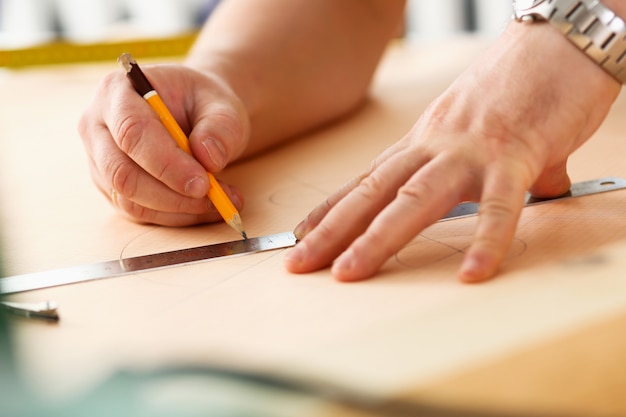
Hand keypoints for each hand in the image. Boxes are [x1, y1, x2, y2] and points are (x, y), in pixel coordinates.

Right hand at [79, 64, 249, 225]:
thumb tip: (209, 159)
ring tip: (222, 201)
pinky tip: (208, 207)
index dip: (167, 163)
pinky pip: (140, 213)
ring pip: (130, 200)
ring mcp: (100, 161)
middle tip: (214, 197)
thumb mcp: (222, 105)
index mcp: (117, 91)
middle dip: (171, 194)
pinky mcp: (111, 189)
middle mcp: (97, 127)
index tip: (203, 182)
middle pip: (122, 173)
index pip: (131, 133)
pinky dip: (178, 216)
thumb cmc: (203, 103)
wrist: (195, 113)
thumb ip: (221, 127)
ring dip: (179, 209)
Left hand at [285, 22, 620, 282]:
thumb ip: (490, 172)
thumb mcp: (481, 131)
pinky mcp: (515, 155)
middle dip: (332, 231)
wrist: (558, 42)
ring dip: (377, 237)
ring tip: (349, 272)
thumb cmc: (520, 85)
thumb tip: (521, 198)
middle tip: (299, 263)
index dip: (331, 211)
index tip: (301, 237)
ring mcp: (470, 151)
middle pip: (372, 193)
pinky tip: (471, 273)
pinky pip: (499, 205)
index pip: (366, 181)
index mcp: (422, 142)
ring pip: (413, 199)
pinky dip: (486, 240)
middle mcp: (434, 146)